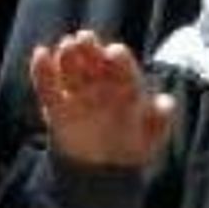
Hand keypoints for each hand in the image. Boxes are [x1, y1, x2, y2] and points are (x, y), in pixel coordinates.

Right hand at [31, 30, 174, 168]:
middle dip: (90, 48)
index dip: (118, 59)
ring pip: (71, 68)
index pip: (122, 67)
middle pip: (94, 61)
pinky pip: (48, 86)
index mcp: (125, 85)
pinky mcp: (56, 106)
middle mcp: (100, 83)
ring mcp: (77, 93)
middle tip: (85, 38)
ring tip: (66, 45)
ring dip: (67, 56)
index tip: (114, 53)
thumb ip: (161, 120)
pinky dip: (42, 71)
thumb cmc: (132, 146)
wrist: (103, 169)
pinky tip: (40, 54)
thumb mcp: (152, 137)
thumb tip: (167, 103)